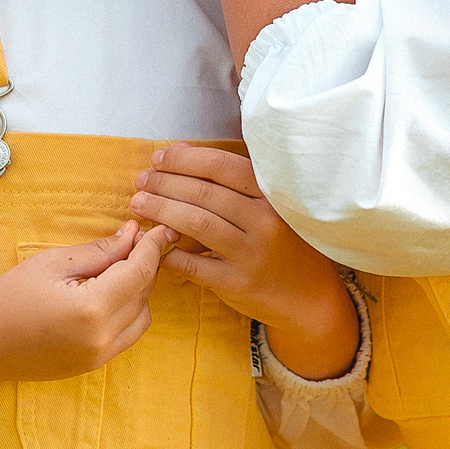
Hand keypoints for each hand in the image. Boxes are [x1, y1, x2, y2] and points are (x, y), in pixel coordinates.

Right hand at [0, 221, 173, 410]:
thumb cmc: (9, 295)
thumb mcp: (54, 262)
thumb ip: (100, 251)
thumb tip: (133, 236)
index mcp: (92, 309)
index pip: (139, 272)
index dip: (152, 247)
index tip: (159, 229)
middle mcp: (103, 338)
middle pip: (145, 294)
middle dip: (145, 266)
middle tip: (134, 241)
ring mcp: (100, 357)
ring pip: (142, 317)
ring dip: (138, 291)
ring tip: (117, 268)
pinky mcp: (94, 366)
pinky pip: (128, 335)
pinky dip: (128, 312)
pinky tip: (108, 293)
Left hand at [135, 143, 359, 380]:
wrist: (310, 297)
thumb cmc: (284, 241)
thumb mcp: (271, 205)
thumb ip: (232, 179)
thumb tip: (180, 151)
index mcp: (272, 196)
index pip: (221, 166)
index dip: (184, 159)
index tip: (159, 157)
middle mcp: (265, 222)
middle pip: (203, 193)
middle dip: (164, 182)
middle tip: (142, 179)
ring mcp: (250, 255)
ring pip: (196, 223)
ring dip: (161, 210)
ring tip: (139, 202)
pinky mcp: (236, 284)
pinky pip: (192, 264)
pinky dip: (168, 251)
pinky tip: (154, 242)